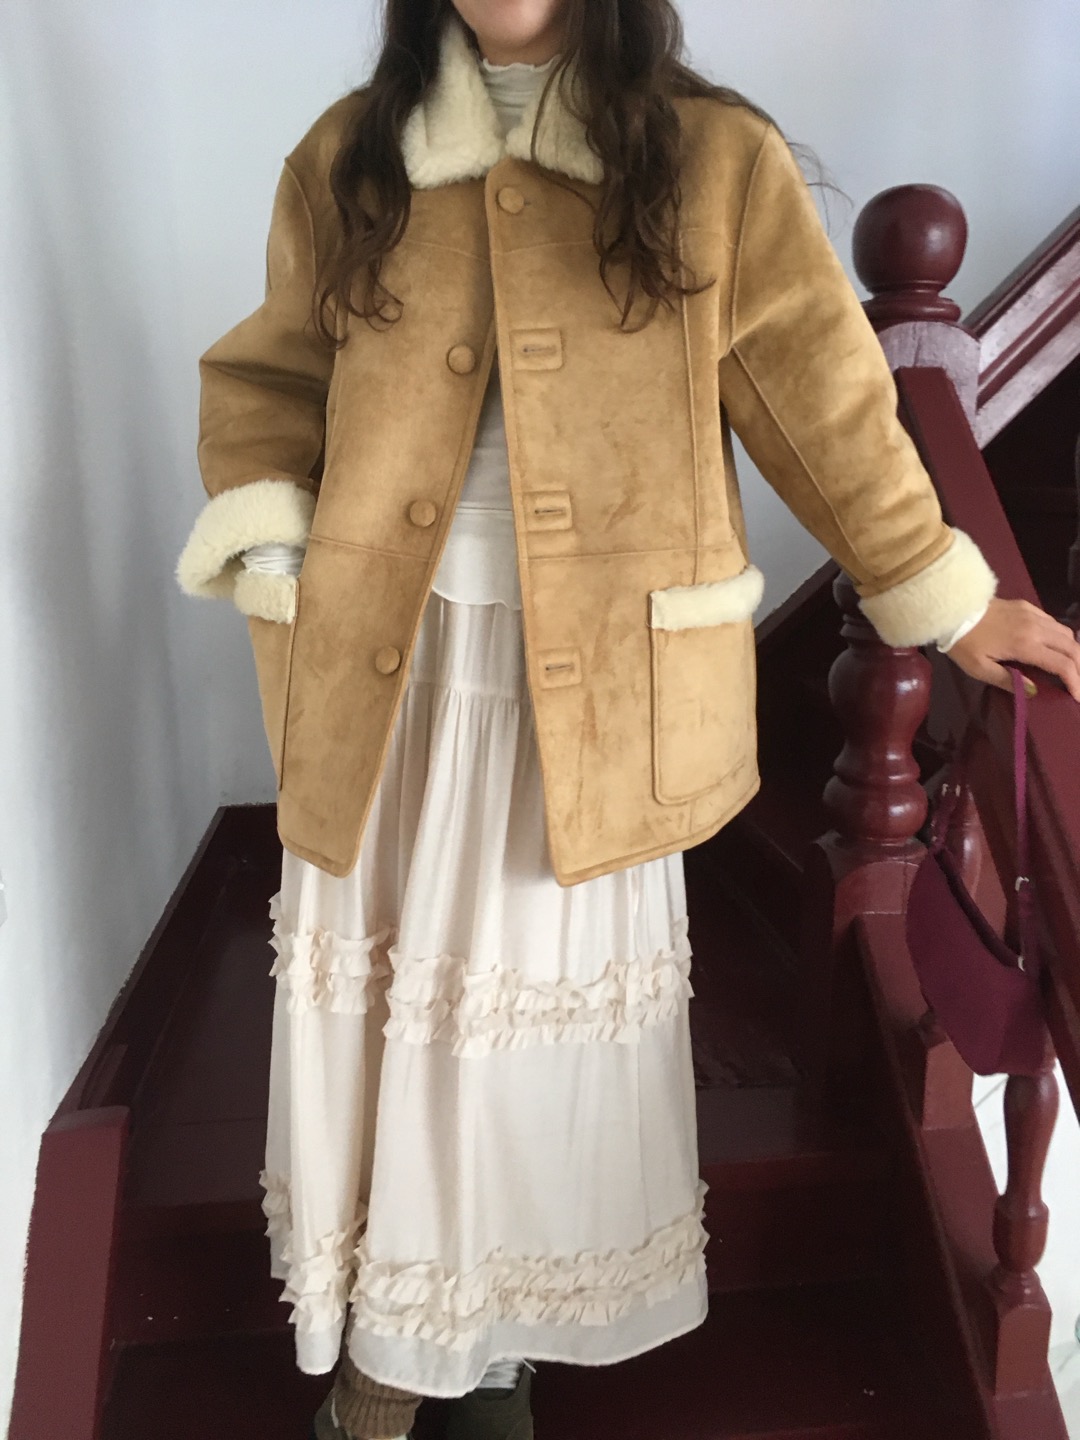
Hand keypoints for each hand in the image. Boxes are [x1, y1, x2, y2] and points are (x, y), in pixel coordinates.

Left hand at [944, 597, 1079, 701]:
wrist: (953, 610)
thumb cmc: (964, 643)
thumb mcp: (980, 669)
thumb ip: (1008, 680)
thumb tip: (1034, 690)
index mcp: (1026, 645)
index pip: (1062, 664)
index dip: (1075, 681)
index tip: (1078, 696)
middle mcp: (1036, 628)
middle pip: (1071, 646)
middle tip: (1078, 682)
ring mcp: (1033, 614)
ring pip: (1065, 632)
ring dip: (1072, 650)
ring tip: (1071, 666)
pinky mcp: (1027, 606)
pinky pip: (1052, 621)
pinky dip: (1060, 636)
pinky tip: (1055, 646)